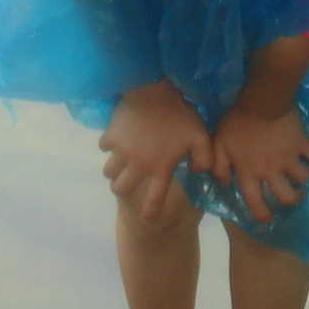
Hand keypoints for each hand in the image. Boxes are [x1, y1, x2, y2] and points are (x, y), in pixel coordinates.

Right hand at [99, 81, 213, 223]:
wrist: (154, 90)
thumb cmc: (180, 114)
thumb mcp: (200, 137)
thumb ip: (205, 159)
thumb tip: (202, 174)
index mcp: (159, 168)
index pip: (154, 199)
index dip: (150, 212)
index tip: (148, 218)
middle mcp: (137, 165)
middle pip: (121, 188)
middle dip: (123, 187)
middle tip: (127, 180)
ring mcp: (121, 151)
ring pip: (109, 171)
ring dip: (114, 169)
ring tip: (121, 161)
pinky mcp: (110, 136)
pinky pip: (104, 147)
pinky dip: (109, 145)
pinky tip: (117, 138)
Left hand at [211, 103, 308, 222]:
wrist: (261, 102)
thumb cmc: (237, 122)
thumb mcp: (220, 144)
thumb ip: (219, 166)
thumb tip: (224, 183)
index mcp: (250, 173)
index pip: (256, 202)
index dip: (262, 214)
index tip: (268, 218)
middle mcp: (272, 171)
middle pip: (287, 196)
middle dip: (291, 199)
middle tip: (292, 195)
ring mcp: (290, 158)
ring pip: (304, 178)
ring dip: (303, 178)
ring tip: (301, 173)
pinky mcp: (303, 144)